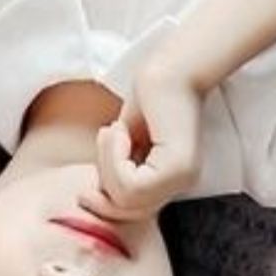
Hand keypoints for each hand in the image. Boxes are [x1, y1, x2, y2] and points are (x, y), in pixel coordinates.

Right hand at [93, 58, 204, 216]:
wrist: (171, 66)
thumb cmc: (148, 97)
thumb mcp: (125, 141)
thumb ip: (116, 169)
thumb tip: (92, 199)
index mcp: (172, 179)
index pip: (131, 208)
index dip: (105, 188)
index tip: (100, 151)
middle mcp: (182, 182)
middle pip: (125, 208)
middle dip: (103, 175)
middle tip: (107, 135)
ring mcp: (183, 177)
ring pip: (125, 198)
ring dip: (107, 162)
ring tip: (113, 130)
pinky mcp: (178, 166)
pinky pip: (131, 184)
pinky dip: (114, 158)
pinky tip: (120, 130)